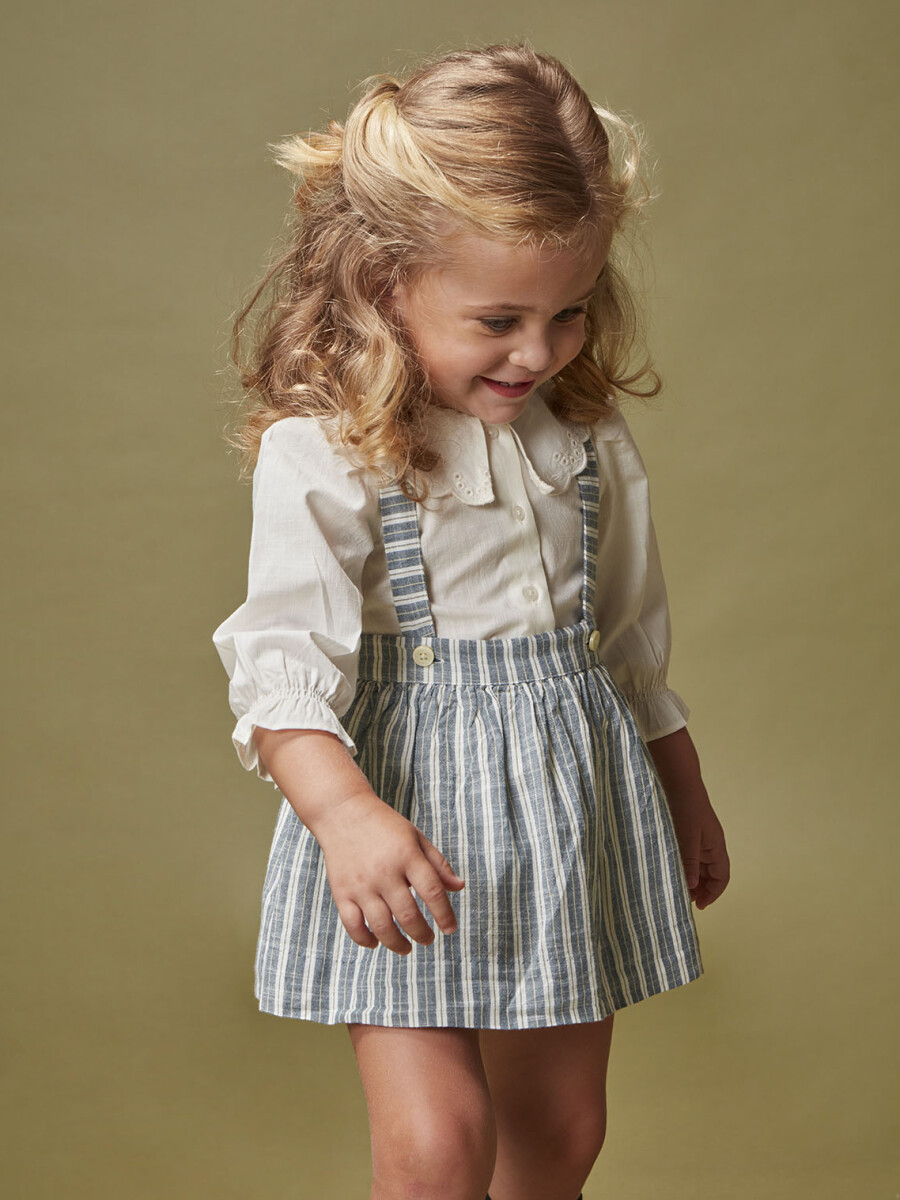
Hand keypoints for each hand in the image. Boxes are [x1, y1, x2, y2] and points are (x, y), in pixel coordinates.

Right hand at [314, 791, 464, 954]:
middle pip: (408, 915)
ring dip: (397, 943)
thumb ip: (438, 864)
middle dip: (422, 934)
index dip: (445, 915)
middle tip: (428, 939)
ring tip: (406, 947)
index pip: (432, 892)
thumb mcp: (415, 837)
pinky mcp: (341, 892)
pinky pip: (353, 925)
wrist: (342, 812)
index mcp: (407, 856)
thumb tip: (460, 888)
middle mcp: (384, 872)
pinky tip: (376, 942)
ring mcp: (361, 884)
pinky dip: (365, 940)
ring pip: (382, 926)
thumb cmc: (384, 826)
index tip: (450, 929)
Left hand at [646, 727, 729, 908]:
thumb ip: (688, 861)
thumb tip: (690, 886)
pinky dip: (682, 866)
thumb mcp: (686, 836)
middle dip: (700, 889)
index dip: (713, 893)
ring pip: (698, 866)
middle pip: (710, 875)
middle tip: (683, 901)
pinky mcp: (687, 833)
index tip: (699, 906)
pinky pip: (688, 855)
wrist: (677, 780)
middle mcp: (710, 845)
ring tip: (675, 889)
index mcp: (716, 846)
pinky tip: (669, 870)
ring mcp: (699, 839)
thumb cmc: (685, 807)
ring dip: (690, 879)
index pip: (722, 877)